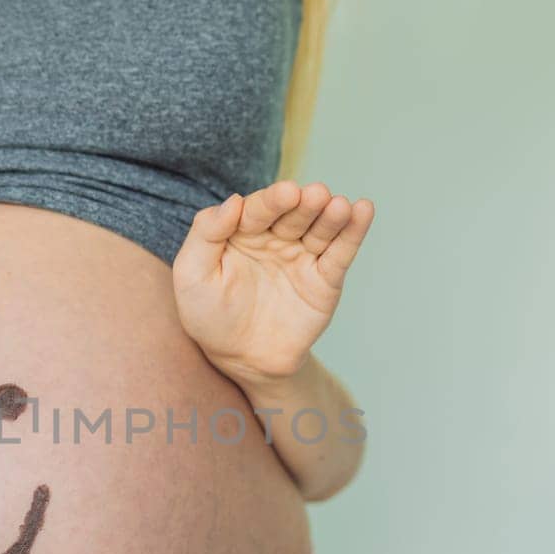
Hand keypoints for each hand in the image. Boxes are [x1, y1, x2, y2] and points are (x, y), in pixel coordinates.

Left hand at [173, 180, 374, 385]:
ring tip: (337, 206)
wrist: (242, 360)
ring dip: (331, 214)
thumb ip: (205, 234)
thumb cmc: (210, 316)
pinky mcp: (325, 279)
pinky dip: (354, 231)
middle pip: (293, 214)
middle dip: (304, 203)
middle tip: (314, 195)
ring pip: (319, 229)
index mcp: (242, 231)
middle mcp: (275, 237)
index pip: (258, 209)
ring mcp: (302, 256)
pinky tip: (362, 209)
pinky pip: (340, 252)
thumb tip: (234, 200)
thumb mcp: (192, 275)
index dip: (271, 201)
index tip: (285, 193)